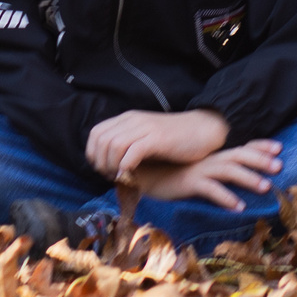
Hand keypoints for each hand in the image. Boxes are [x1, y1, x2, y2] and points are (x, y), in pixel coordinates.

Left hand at [83, 110, 227, 180]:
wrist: (203, 130)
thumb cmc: (175, 140)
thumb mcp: (146, 138)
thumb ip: (128, 146)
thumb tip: (108, 165)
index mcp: (128, 119)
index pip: (96, 133)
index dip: (93, 154)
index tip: (103, 170)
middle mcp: (133, 120)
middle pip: (101, 140)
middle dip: (101, 163)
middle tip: (111, 177)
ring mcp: (145, 128)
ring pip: (113, 145)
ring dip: (112, 166)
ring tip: (120, 178)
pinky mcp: (157, 138)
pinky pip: (132, 152)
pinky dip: (126, 167)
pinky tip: (131, 176)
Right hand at [133, 140, 283, 211]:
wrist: (145, 174)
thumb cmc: (175, 174)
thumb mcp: (199, 170)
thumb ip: (217, 171)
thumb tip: (238, 177)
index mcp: (214, 155)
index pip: (241, 147)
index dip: (260, 145)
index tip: (279, 147)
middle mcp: (210, 159)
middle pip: (240, 155)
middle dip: (261, 159)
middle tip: (280, 166)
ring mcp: (200, 170)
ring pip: (229, 170)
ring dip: (248, 178)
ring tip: (265, 187)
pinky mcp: (190, 182)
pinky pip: (211, 189)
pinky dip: (226, 198)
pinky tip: (239, 207)